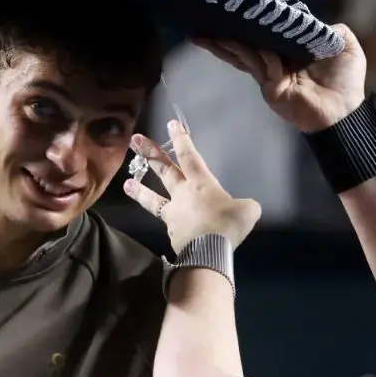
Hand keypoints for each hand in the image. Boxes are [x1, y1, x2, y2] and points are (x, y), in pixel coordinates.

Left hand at [123, 119, 261, 252]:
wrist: (208, 252)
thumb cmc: (227, 225)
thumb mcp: (248, 211)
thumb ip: (244, 205)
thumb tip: (243, 208)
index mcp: (201, 184)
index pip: (189, 156)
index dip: (181, 139)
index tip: (171, 124)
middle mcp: (183, 194)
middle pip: (164, 170)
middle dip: (150, 153)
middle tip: (135, 140)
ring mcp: (174, 214)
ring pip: (153, 199)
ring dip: (140, 191)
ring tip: (127, 185)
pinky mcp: (171, 232)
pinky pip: (168, 223)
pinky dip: (168, 223)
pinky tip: (170, 227)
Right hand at [195, 23, 366, 132]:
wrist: (346, 111)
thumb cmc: (347, 82)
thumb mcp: (346, 47)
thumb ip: (334, 30)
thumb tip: (317, 22)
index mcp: (289, 53)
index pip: (264, 37)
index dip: (250, 25)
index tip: (234, 10)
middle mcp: (275, 64)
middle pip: (244, 48)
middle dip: (223, 38)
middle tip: (201, 26)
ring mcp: (271, 79)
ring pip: (245, 56)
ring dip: (227, 45)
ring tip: (206, 35)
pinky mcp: (272, 90)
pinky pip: (264, 66)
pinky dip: (262, 55)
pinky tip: (251, 44)